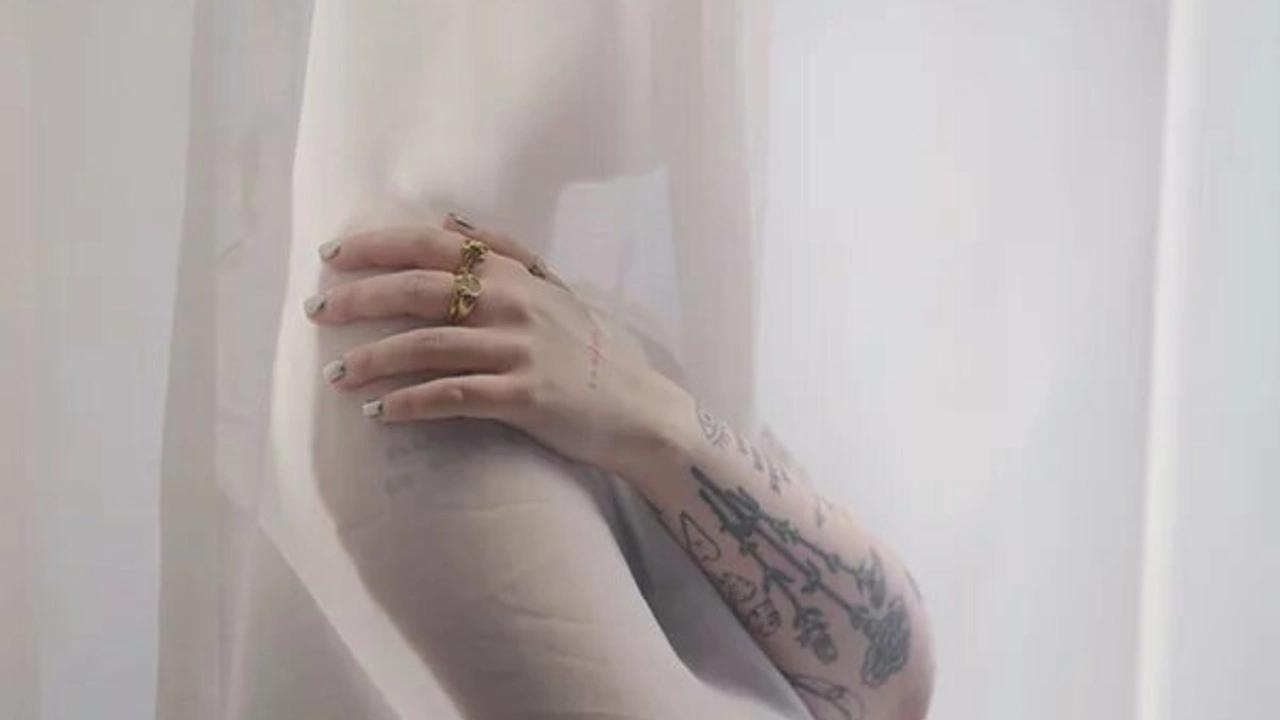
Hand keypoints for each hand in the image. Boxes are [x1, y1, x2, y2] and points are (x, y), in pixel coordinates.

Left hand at [305, 215, 690, 479]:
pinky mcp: (523, 397)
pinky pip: (452, 395)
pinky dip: (408, 402)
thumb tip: (448, 220)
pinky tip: (377, 411)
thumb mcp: (552, 290)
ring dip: (373, 358)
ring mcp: (519, 350)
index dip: (377, 246)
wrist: (636, 409)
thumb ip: (504, 252)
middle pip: (420, 290)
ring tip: (335, 373)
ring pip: (428, 345)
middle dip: (359, 297)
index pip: (434, 245)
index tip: (331, 255)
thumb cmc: (585, 351)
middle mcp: (513, 304)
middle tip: (316, 311)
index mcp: (514, 274)